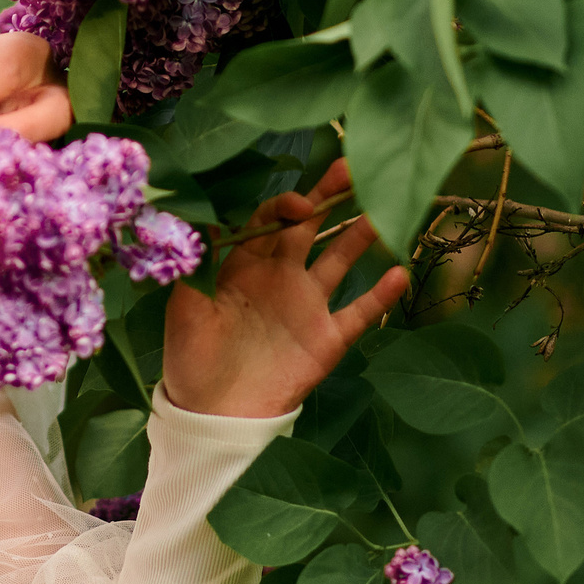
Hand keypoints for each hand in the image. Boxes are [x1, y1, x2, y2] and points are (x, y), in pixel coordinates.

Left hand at [160, 161, 407, 419]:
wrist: (213, 415)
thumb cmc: (191, 358)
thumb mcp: (184, 306)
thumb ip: (196, 263)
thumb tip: (199, 214)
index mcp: (244, 265)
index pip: (270, 220)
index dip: (285, 206)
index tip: (300, 205)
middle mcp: (280, 277)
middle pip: (310, 227)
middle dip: (329, 196)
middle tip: (354, 167)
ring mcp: (307, 306)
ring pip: (341, 258)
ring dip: (362, 233)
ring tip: (387, 206)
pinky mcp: (327, 339)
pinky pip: (359, 312)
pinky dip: (380, 295)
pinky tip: (400, 272)